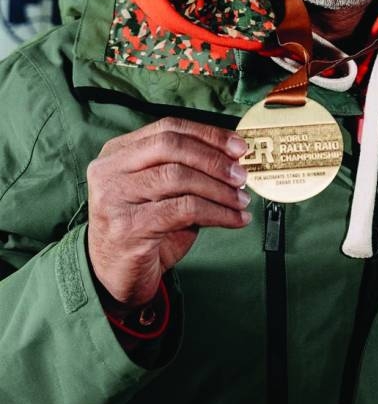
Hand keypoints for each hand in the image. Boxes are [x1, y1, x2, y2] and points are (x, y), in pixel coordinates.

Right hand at [86, 117, 250, 308]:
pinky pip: (184, 210)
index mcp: (119, 152)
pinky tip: (235, 219)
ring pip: (178, 177)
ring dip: (219, 189)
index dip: (208, 134)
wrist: (116, 274)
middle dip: (214, 159)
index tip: (239, 146)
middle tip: (241, 175)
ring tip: (241, 200)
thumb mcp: (165, 191)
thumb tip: (236, 157)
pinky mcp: (128, 226)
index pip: (169, 128)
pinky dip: (218, 213)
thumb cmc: (146, 228)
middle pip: (172, 146)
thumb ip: (189, 168)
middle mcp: (110, 170)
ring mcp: (114, 197)